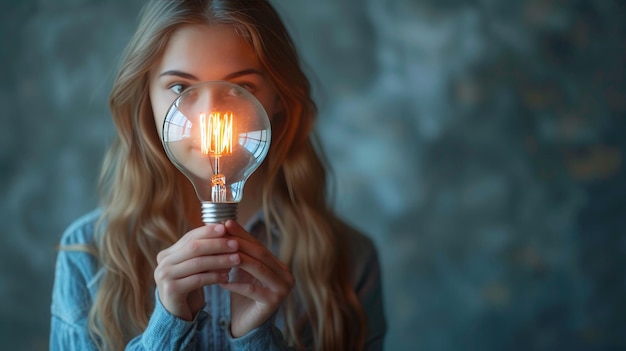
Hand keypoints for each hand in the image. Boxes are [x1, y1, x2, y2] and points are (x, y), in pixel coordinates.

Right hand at [154, 224, 239, 320]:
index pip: (190, 237)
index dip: (208, 231)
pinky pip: (197, 280)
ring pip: (198, 263)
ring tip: (237, 259)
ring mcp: (164, 276)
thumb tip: (226, 229)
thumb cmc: (190, 285)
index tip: (226, 227)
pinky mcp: (171, 290)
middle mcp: (163, 263)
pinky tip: (227, 276)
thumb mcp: (195, 265)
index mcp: (167, 253)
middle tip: (235, 243)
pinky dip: (214, 276)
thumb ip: (203, 251)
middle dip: (217, 244)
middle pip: (194, 248)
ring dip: (220, 260)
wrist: (178, 312)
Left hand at [219, 220, 294, 336]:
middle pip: (260, 254)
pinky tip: (221, 281)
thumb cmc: (243, 295)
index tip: (225, 223)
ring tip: (219, 254)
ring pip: (257, 269)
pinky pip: (252, 289)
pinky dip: (235, 284)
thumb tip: (225, 225)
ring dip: (236, 259)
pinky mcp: (273, 302)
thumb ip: (239, 252)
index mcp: (279, 266)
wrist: (246, 324)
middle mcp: (286, 275)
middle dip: (239, 242)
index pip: (259, 245)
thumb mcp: (242, 271)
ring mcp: (282, 288)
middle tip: (222, 233)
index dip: (243, 234)